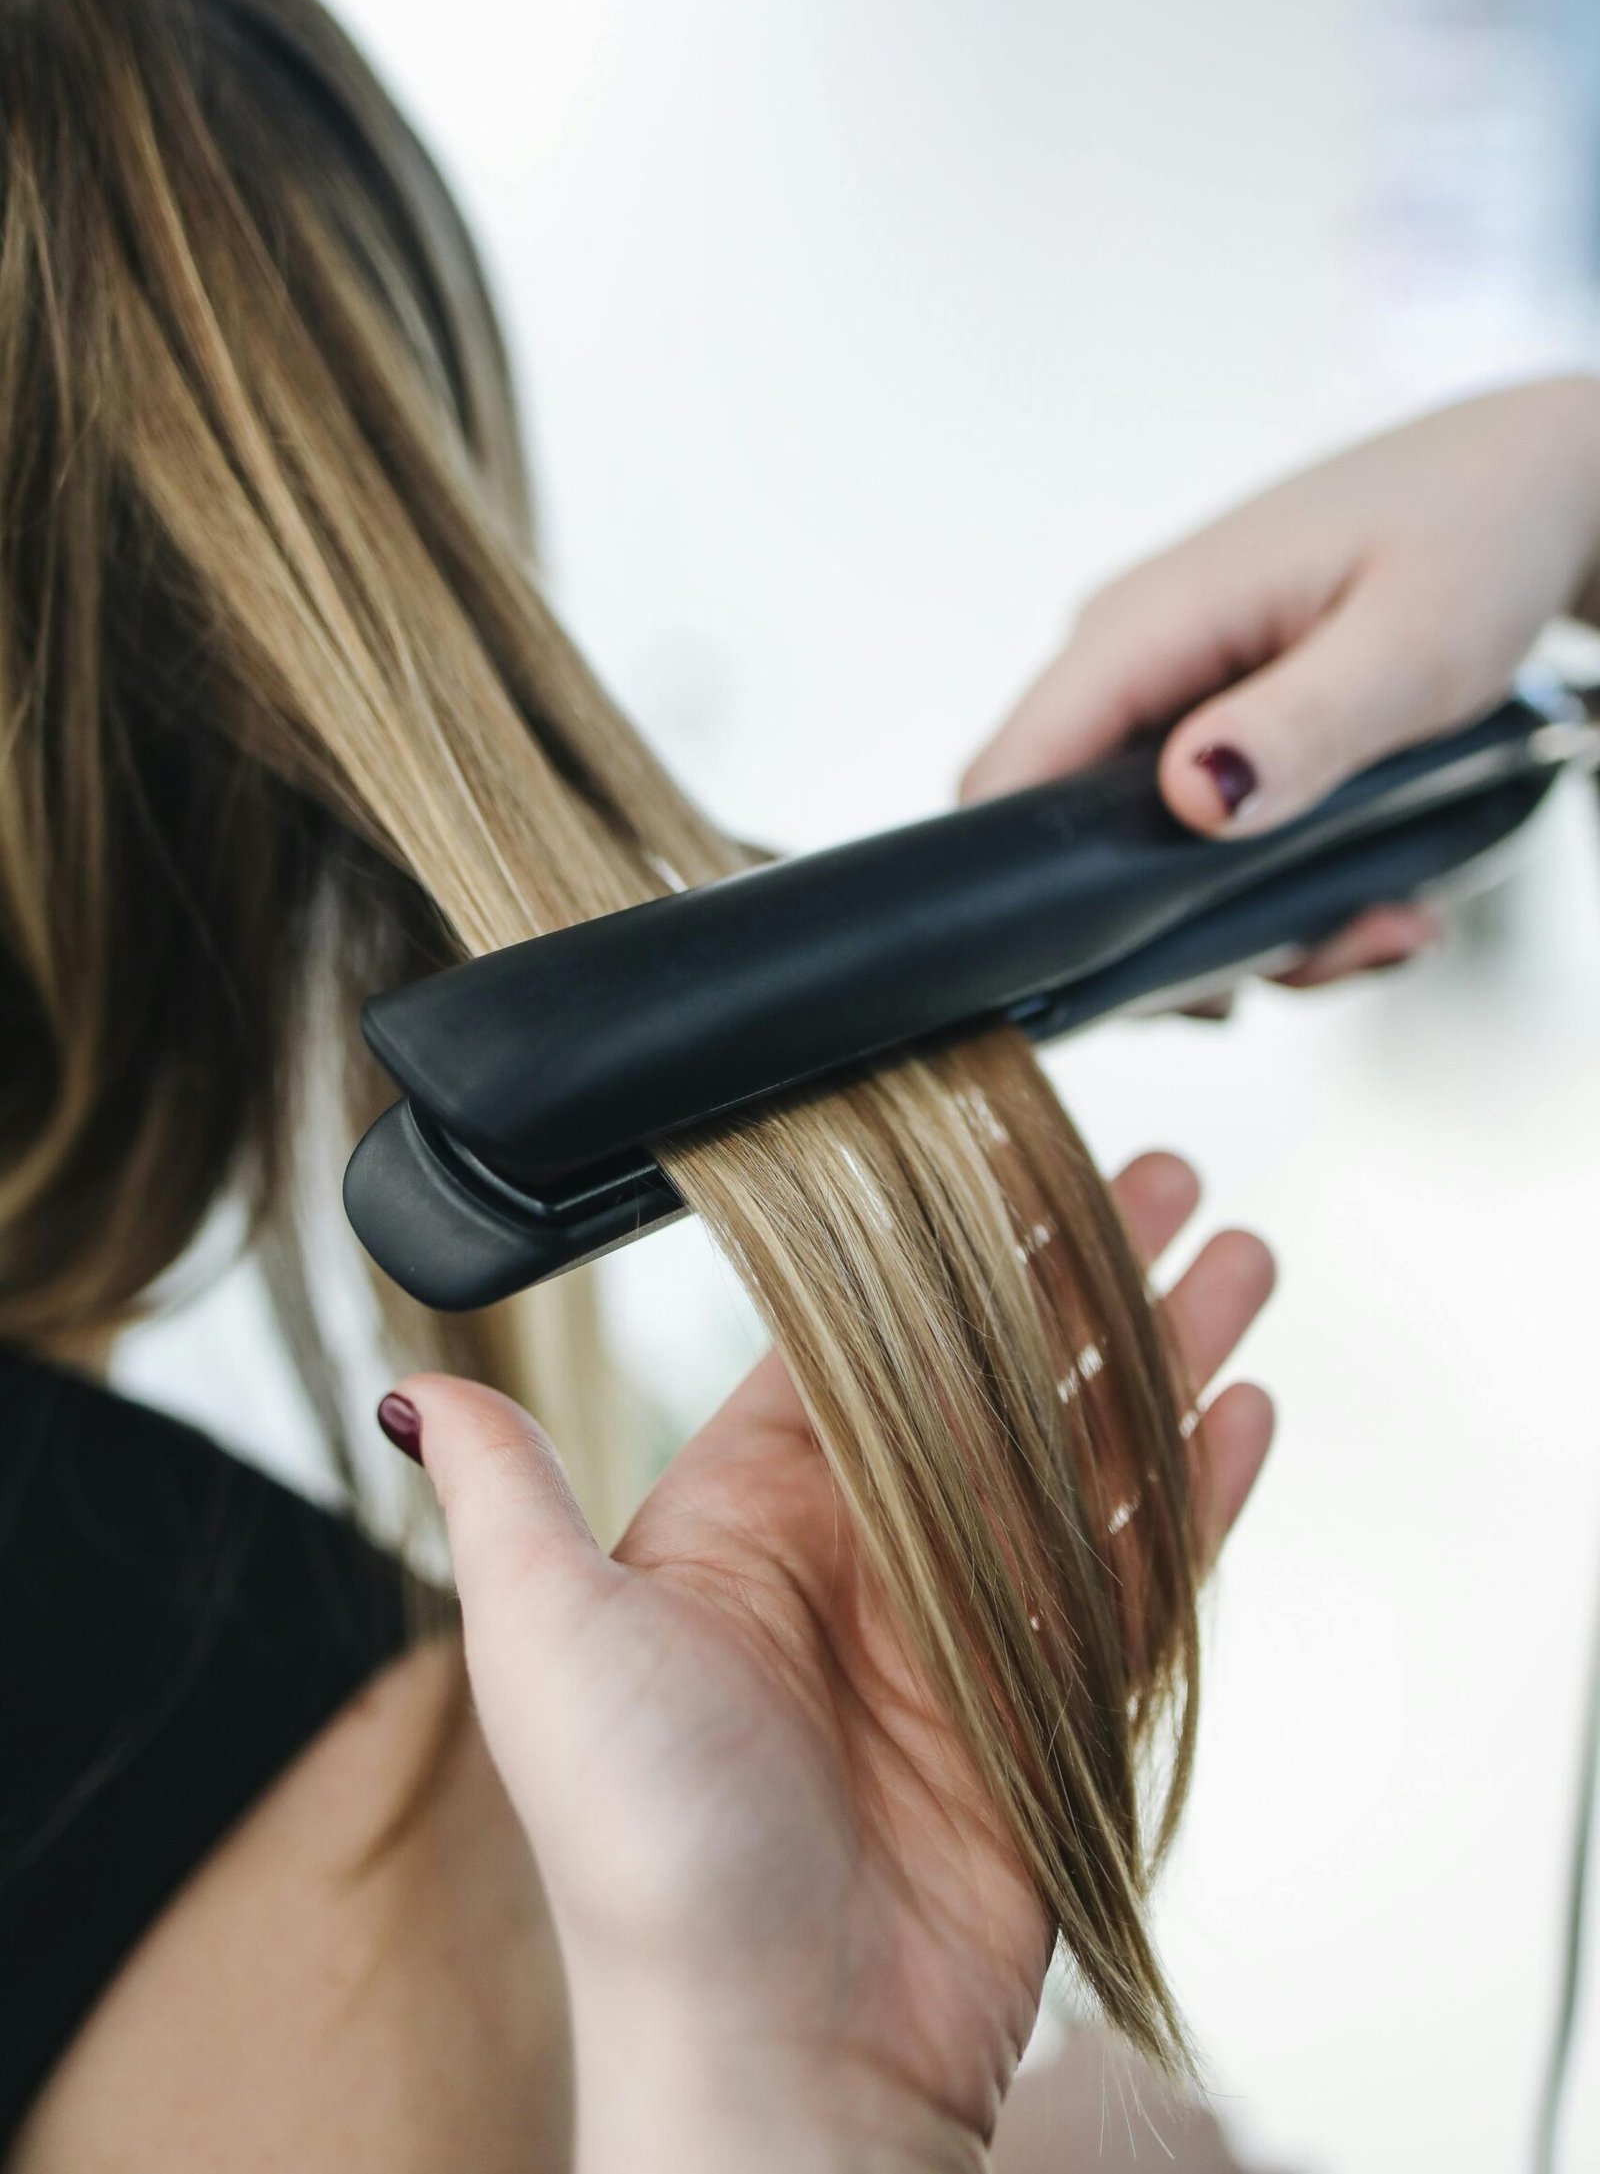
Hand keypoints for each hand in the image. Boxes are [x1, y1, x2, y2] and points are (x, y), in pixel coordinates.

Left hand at [385, 1154, 1274, 2173]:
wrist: (776, 2054)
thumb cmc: (643, 1861)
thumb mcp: (544, 1645)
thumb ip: (506, 1497)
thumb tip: (423, 1385)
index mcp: (749, 1514)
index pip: (862, 1336)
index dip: (942, 1242)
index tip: (1003, 1155)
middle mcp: (867, 1555)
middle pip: (998, 1372)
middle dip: (1081, 1274)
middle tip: (1167, 1179)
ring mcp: (971, 1630)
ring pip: (1088, 1452)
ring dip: (1163, 1355)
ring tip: (1237, 1258)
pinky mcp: (1052, 1711)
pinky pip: (1144, 1574)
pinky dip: (1202, 1490)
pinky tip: (1244, 1413)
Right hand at [963, 376, 1599, 981]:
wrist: (1527, 481)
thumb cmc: (1477, 527)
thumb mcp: (1416, 641)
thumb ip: (1304, 724)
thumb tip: (1193, 800)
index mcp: (1141, 624)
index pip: (1007, 782)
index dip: (1034, 899)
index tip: (1153, 974)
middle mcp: (1125, 661)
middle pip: (1074, 851)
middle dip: (1189, 939)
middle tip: (1336, 948)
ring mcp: (1161, 697)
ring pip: (1144, 865)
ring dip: (1256, 927)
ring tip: (1382, 924)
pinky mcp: (1206, 726)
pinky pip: (1197, 841)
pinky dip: (1278, 891)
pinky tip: (1371, 896)